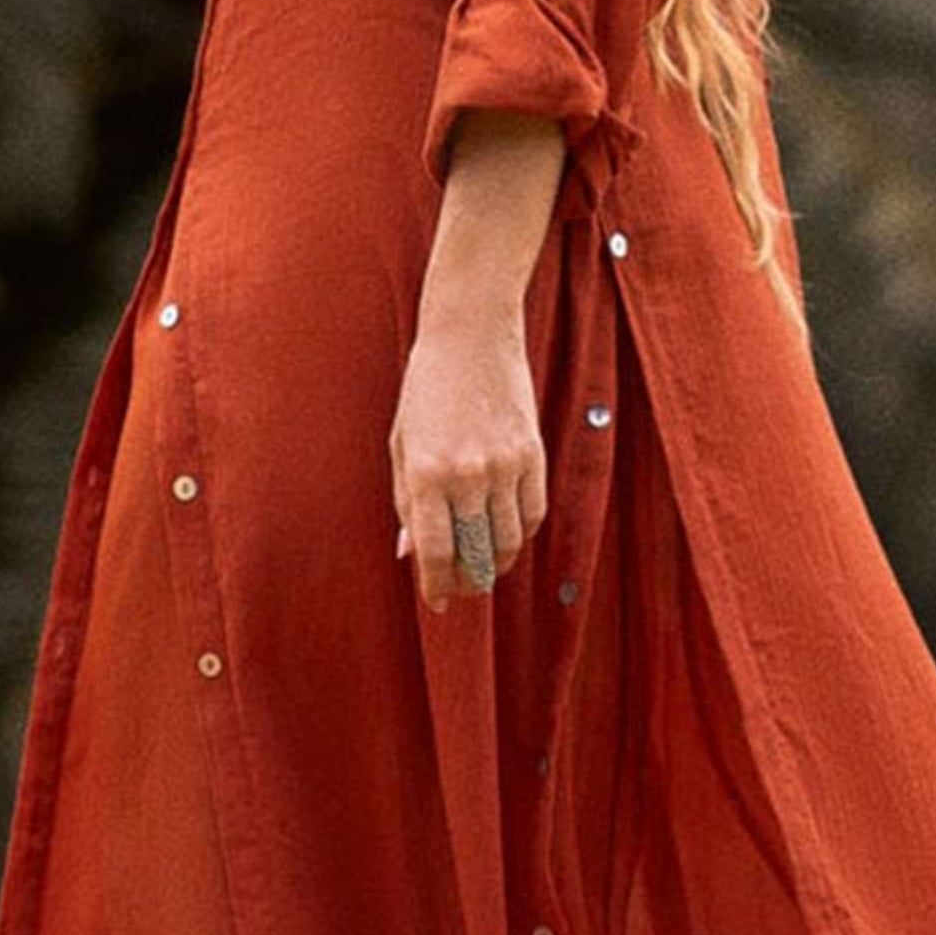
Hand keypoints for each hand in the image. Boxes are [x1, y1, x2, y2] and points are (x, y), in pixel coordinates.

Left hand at [391, 300, 547, 612]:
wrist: (472, 332)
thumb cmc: (427, 385)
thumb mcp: (402, 442)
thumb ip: (406, 500)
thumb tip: (409, 552)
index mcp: (427, 472)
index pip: (435, 552)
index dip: (435, 586)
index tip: (436, 602)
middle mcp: (468, 474)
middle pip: (475, 554)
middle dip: (467, 580)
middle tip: (461, 587)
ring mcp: (505, 465)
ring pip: (508, 541)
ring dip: (496, 562)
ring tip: (485, 564)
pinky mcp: (533, 453)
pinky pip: (533, 513)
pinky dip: (521, 533)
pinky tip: (507, 532)